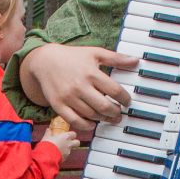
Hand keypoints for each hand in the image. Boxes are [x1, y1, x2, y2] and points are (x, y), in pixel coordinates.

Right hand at [20, 43, 138, 135]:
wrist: (45, 61)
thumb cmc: (72, 57)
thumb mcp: (95, 53)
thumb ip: (116, 58)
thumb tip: (135, 61)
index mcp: (91, 72)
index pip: (114, 90)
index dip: (124, 99)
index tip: (127, 102)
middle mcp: (80, 86)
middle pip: (104, 106)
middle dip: (115, 112)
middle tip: (119, 113)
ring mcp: (68, 97)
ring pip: (91, 115)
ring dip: (103, 119)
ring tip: (108, 117)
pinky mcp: (58, 105)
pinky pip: (75, 121)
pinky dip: (86, 125)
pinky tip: (92, 123)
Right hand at [42, 127, 79, 156]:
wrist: (46, 156)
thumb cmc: (47, 144)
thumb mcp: (46, 137)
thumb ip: (48, 133)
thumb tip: (48, 130)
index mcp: (66, 137)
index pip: (74, 134)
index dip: (72, 134)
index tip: (68, 134)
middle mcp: (69, 144)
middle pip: (77, 142)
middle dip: (74, 142)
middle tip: (69, 142)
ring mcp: (68, 152)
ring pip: (71, 149)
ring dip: (67, 149)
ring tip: (59, 148)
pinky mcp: (65, 158)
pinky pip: (66, 155)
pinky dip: (63, 154)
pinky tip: (57, 154)